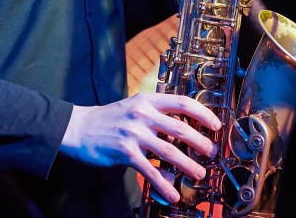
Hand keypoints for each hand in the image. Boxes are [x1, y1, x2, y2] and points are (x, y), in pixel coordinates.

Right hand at [60, 93, 221, 203]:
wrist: (79, 127)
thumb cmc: (109, 118)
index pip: (183, 102)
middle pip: (181, 128)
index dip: (203, 114)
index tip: (216, 125)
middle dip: (201, 143)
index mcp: (148, 100)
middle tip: (212, 153)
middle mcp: (143, 114)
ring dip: (188, 165)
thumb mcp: (134, 106)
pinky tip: (173, 194)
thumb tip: (183, 126)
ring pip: (169, 151)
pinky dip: (164, 185)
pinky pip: (150, 171)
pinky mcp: (125, 152)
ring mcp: (134, 133)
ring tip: (199, 174)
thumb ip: (156, 113)